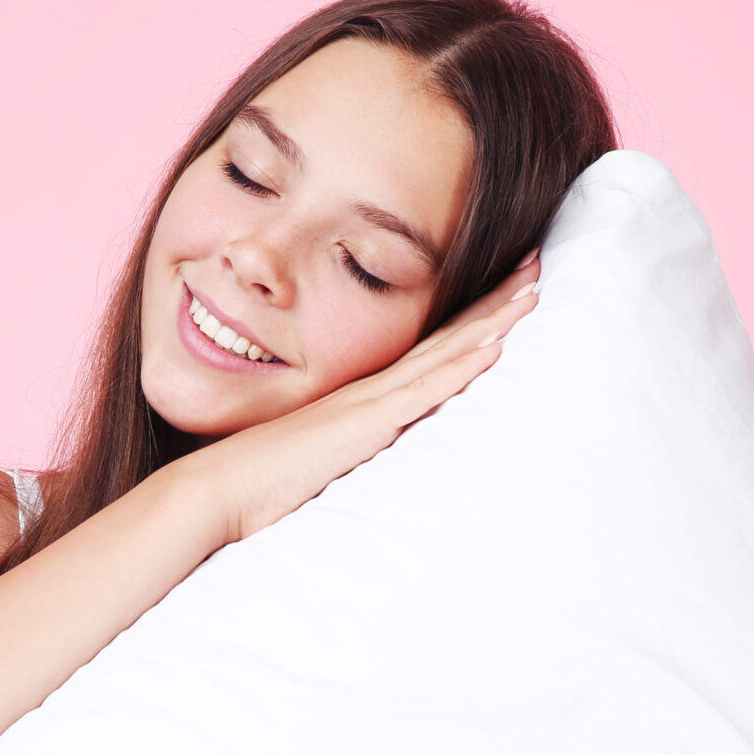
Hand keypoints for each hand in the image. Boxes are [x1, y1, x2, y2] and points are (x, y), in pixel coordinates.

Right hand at [181, 254, 540, 545]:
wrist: (217, 489)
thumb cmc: (257, 481)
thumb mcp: (315, 458)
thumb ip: (344, 450)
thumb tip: (364, 457)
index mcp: (361, 396)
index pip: (429, 348)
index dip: (470, 317)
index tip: (507, 290)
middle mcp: (371, 388)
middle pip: (446, 336)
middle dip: (494, 301)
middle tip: (536, 264)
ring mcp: (369, 402)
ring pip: (445, 353)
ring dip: (492, 322)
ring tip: (533, 291)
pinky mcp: (367, 425)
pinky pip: (425, 390)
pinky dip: (462, 365)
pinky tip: (496, 345)